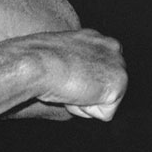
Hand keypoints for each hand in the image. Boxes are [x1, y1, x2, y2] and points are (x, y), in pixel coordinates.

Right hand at [4, 29, 126, 120]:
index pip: (99, 69)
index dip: (81, 80)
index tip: (63, 74)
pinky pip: (104, 114)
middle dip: (87, 91)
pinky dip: (86, 110)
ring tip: (66, 85)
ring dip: (84, 101)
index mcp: (95, 38)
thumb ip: (71, 60)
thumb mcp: (55, 54)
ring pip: (104, 101)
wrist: (34, 63)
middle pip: (105, 86)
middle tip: (64, 80)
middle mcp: (111, 47)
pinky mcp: (118, 85)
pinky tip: (72, 93)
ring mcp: (118, 65)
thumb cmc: (33, 59)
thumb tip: (69, 76)